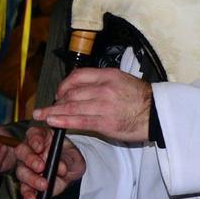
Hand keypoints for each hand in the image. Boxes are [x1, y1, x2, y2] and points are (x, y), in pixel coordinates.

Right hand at [15, 124, 85, 198]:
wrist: (71, 173)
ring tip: (43, 185)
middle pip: (22, 152)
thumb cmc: (70, 158)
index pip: (33, 134)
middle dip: (30, 160)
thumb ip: (67, 160)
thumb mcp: (74, 156)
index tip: (39, 147)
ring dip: (31, 179)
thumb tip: (60, 167)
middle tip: (41, 167)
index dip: (34, 140)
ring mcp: (27, 167)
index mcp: (41, 138)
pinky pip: (24, 189)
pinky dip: (28, 195)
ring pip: (22, 171)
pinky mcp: (28, 183)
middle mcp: (30, 151)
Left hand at [34, 69, 151, 144]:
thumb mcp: (121, 80)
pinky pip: (79, 121)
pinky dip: (63, 121)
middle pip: (71, 93)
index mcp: (107, 75)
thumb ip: (100, 81)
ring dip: (53, 112)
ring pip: (71, 107)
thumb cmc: (140, 98)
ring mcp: (104, 106)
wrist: (158, 114)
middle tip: (48, 108)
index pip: (77, 76)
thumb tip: (79, 86)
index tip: (58, 92)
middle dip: (56, 101)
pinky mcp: (105, 123)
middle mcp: (104, 89)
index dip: (63, 85)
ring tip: (41, 116)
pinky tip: (52, 121)